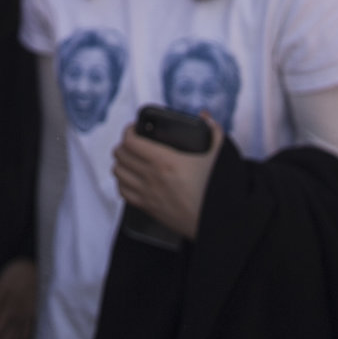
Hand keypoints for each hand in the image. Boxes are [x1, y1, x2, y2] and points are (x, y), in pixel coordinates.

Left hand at [112, 115, 221, 240]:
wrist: (215, 223)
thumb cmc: (215, 190)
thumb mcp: (219, 156)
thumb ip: (214, 132)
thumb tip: (205, 116)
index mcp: (165, 160)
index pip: (131, 141)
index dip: (129, 131)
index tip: (135, 128)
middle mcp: (151, 177)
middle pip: (120, 155)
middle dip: (124, 145)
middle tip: (133, 142)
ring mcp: (147, 194)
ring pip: (118, 172)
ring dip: (121, 163)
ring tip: (130, 158)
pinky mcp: (148, 208)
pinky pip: (123, 192)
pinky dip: (123, 182)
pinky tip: (130, 178)